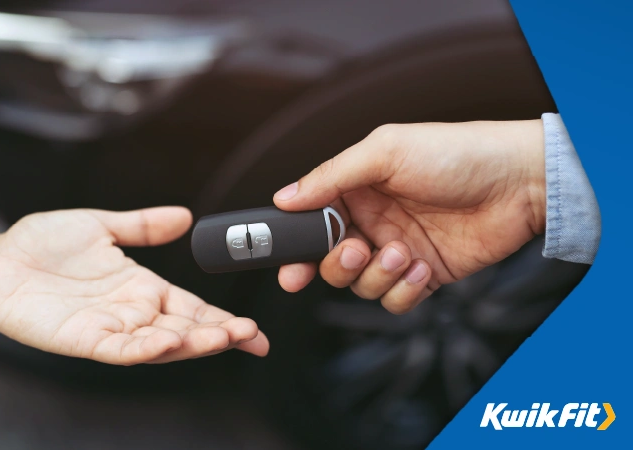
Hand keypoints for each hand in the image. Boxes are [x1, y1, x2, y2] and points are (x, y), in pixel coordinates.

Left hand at [0, 207, 268, 363]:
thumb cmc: (43, 244)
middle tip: (250, 335)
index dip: (223, 318)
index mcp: (142, 288)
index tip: (253, 328)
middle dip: (219, 334)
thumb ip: (143, 225)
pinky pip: (119, 349)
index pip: (192, 308)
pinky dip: (145, 348)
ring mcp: (110, 328)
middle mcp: (132, 312)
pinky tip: (168, 342)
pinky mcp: (83, 339)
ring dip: (193, 344)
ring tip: (223, 338)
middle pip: (185, 329)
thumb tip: (184, 216)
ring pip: (160, 344)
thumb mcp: (102, 225)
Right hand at [274, 120, 545, 313]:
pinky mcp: (423, 275)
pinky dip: (403, 292)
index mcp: (356, 190)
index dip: (296, 248)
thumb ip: (330, 176)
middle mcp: (372, 221)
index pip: (311, 223)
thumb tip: (284, 198)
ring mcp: (397, 250)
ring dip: (377, 275)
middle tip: (355, 250)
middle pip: (329, 262)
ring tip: (403, 252)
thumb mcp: (385, 151)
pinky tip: (422, 268)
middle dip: (336, 264)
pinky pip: (395, 300)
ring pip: (361, 284)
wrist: (519, 181)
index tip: (289, 266)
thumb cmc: (455, 153)